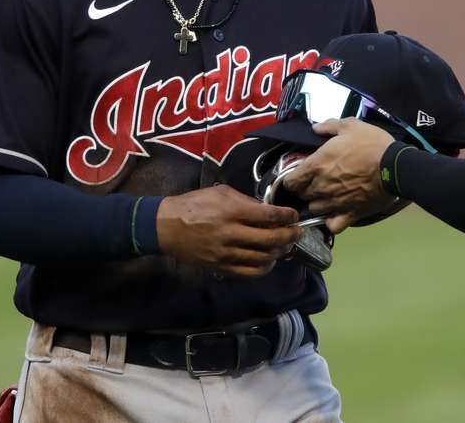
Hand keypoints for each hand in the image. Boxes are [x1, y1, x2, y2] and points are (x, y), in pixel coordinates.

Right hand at [157, 185, 301, 277]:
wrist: (167, 227)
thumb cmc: (194, 204)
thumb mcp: (220, 192)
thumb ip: (246, 201)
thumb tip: (268, 210)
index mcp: (231, 210)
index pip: (269, 215)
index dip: (287, 216)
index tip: (294, 215)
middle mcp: (231, 233)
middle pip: (271, 239)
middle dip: (290, 236)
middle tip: (297, 232)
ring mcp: (226, 253)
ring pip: (263, 257)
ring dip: (280, 252)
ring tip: (285, 246)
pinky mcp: (221, 267)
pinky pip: (250, 272)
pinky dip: (264, 268)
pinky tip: (269, 260)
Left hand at [283, 119, 392, 218]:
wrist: (395, 166)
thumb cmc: (371, 144)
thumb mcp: (350, 126)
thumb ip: (329, 126)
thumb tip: (315, 128)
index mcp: (316, 165)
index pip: (290, 181)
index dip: (292, 179)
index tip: (298, 176)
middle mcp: (321, 187)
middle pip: (302, 195)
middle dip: (305, 190)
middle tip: (314, 183)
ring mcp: (334, 203)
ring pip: (315, 210)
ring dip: (318, 204)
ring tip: (326, 198)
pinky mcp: (350, 215)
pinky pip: (333, 226)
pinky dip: (331, 222)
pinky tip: (335, 214)